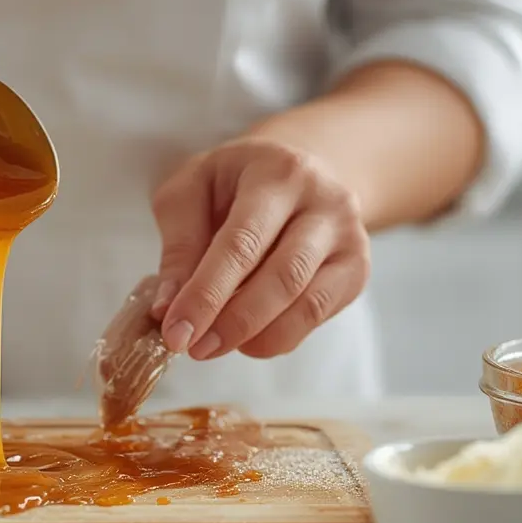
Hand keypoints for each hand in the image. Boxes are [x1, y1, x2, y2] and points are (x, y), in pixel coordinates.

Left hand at [149, 139, 370, 359]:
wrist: (296, 172)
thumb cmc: (233, 183)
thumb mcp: (191, 191)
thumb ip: (179, 245)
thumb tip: (166, 306)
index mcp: (277, 173)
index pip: (241, 243)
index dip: (206, 294)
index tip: (176, 333)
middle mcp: (325, 202)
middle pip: (282, 277)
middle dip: (232, 322)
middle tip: (194, 349)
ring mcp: (349, 238)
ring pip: (306, 303)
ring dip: (255, 336)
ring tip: (213, 345)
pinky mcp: (355, 270)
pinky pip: (317, 315)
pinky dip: (278, 337)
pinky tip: (246, 339)